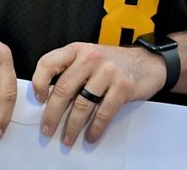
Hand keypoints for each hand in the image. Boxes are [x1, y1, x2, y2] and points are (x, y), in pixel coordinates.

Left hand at [31, 42, 165, 145]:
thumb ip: (70, 71)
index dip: (39, 82)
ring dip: (72, 126)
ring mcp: (108, 71)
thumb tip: (48, 99)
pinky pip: (103, 113)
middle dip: (52, 114)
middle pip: (63, 89)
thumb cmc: (114, 63)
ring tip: (68, 137)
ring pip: (81, 104)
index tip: (39, 100)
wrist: (147, 63)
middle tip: (47, 129)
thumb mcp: (89, 57)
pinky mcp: (123, 86)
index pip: (49, 62)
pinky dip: (95, 128)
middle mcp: (91, 58)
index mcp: (78, 50)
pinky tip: (91, 135)